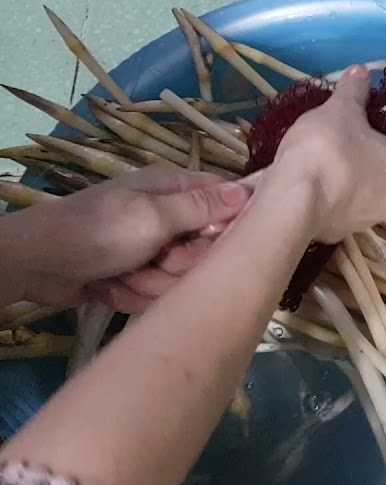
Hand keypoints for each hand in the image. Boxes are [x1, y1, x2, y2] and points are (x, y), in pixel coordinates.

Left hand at [1, 166, 250, 311]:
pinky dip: (135, 294)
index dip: (229, 226)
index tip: (215, 241)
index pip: (227, 203)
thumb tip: (250, 190)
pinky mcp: (136, 275)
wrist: (36, 265)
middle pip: (208, 248)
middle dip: (182, 263)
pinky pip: (158, 293)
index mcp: (174, 190)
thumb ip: (203, 207)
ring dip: (154, 282)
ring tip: (126, 274)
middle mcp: (168, 217)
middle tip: (158, 259)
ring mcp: (151, 248)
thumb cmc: (97, 232)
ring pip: (182, 277)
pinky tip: (114, 287)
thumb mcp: (154, 217)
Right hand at [260, 65, 385, 242]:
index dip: (373, 130)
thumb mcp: (340, 110)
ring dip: (338, 173)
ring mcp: (368, 220)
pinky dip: (323, 191)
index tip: (350, 123)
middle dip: (355, 153)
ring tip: (313, 157)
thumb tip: (361, 70)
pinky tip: (305, 179)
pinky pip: (334, 204)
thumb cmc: (328, 149)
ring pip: (354, 187)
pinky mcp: (340, 232)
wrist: (293, 199)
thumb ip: (353, 91)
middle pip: (376, 167)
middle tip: (329, 137)